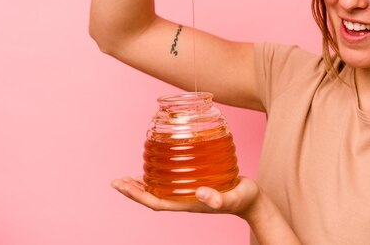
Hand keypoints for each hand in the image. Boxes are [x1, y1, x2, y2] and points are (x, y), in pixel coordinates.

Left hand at [111, 176, 259, 218]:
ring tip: (128, 177)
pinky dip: (159, 175)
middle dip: (133, 190)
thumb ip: (218, 198)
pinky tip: (157, 166)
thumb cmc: (243, 199)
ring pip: (159, 190)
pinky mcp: (194, 183)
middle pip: (152, 197)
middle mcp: (184, 199)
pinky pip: (171, 181)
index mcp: (188, 204)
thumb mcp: (233, 198)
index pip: (156, 202)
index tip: (121, 185)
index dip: (137, 194)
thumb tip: (200, 192)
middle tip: (117, 180)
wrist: (251, 199)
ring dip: (143, 184)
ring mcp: (188, 193)